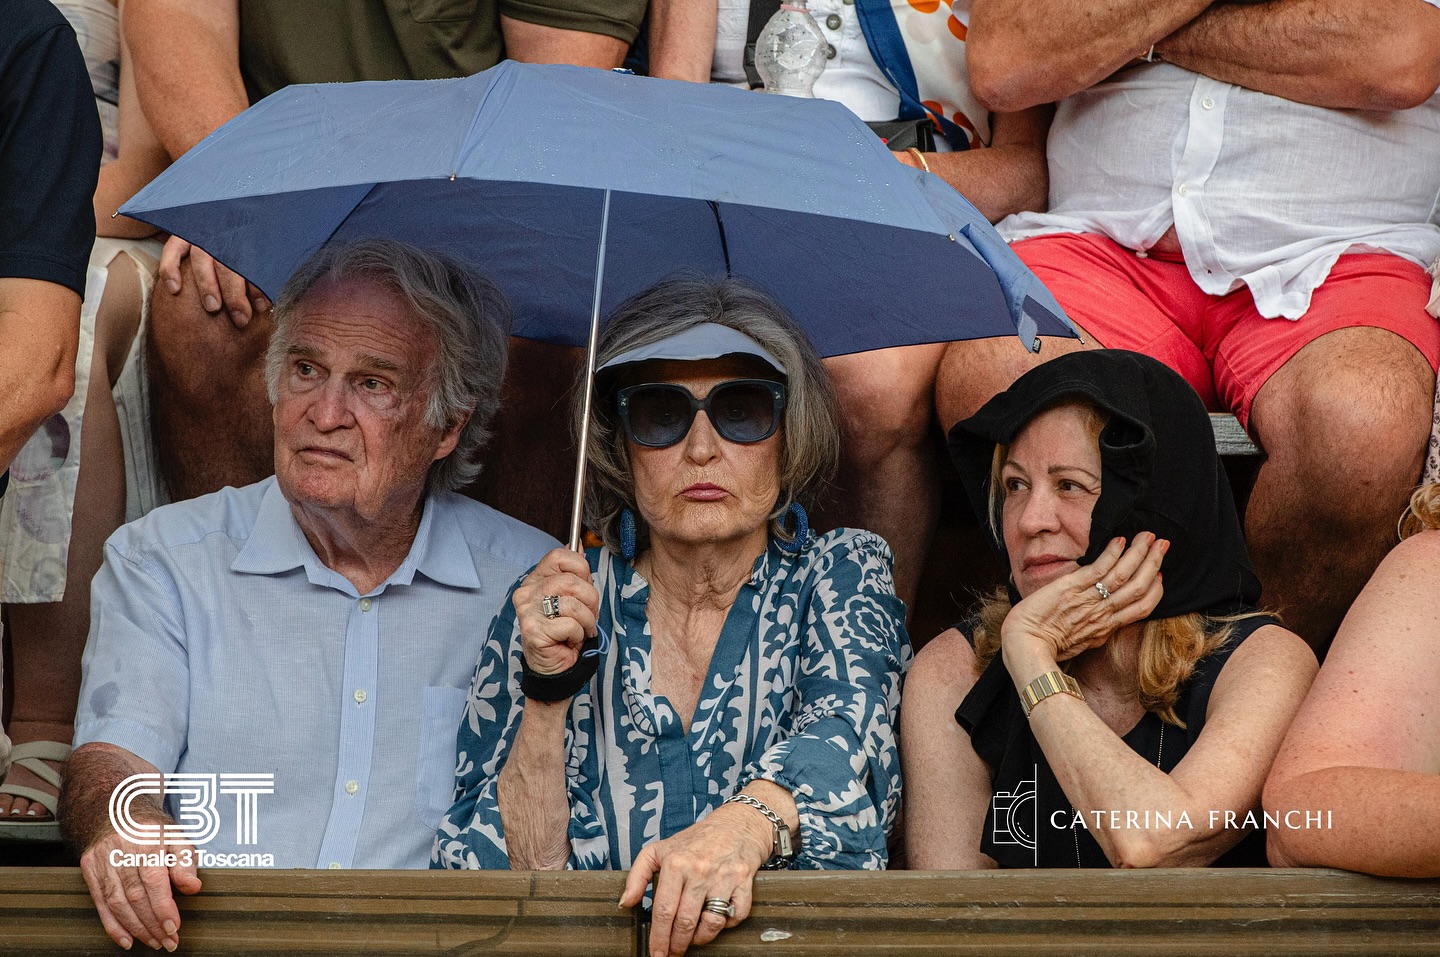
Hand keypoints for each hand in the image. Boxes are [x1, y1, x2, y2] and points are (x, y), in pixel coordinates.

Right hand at [79, 829, 200, 951]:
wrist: (115, 810)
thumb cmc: (150, 827)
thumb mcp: (176, 836)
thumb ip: (186, 861)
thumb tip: (193, 886)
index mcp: (146, 838)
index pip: (153, 879)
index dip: (162, 906)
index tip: (173, 926)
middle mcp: (120, 850)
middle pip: (135, 895)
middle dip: (152, 923)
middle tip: (168, 941)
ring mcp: (101, 860)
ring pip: (116, 903)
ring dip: (136, 928)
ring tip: (154, 942)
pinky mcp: (89, 871)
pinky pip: (100, 904)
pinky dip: (113, 926)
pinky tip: (127, 940)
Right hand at [158, 235, 268, 327]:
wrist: (224, 206)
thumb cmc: (249, 236)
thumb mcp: (264, 244)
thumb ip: (265, 267)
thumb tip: (266, 302)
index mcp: (247, 234)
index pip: (253, 263)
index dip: (258, 286)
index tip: (262, 306)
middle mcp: (223, 233)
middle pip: (228, 264)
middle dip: (234, 293)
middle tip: (240, 317)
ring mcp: (200, 233)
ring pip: (202, 258)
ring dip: (207, 285)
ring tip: (213, 308)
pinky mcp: (182, 234)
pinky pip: (173, 250)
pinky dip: (171, 269)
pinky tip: (175, 289)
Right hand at [512, 547, 599, 674]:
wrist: (554, 666)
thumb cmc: (564, 631)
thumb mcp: (573, 597)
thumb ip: (574, 572)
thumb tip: (579, 546)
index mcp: (536, 580)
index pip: (559, 556)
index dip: (581, 568)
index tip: (585, 584)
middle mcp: (527, 592)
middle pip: (571, 581)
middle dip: (590, 600)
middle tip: (588, 615)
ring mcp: (527, 612)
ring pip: (573, 603)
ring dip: (586, 620)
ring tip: (580, 629)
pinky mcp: (533, 631)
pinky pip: (570, 625)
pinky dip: (578, 635)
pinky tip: (570, 640)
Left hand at [618, 803, 770, 956]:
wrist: (736, 824)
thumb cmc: (696, 840)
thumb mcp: (659, 850)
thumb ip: (637, 875)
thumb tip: (625, 902)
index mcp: (676, 863)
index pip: (664, 910)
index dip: (659, 938)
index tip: (656, 953)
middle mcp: (700, 870)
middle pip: (685, 922)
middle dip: (676, 944)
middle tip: (672, 952)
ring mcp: (723, 876)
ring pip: (711, 923)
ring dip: (700, 939)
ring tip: (693, 939)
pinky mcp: (744, 881)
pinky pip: (735, 915)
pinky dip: (726, 925)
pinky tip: (716, 920)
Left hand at [1001, 533, 1167, 666]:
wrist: (1025, 645)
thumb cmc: (1046, 645)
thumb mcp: (1080, 642)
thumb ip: (1095, 628)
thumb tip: (1104, 620)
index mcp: (1106, 627)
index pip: (1143, 607)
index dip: (1156, 590)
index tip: (1160, 575)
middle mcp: (1103, 613)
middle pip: (1139, 587)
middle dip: (1154, 563)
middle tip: (1164, 545)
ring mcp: (1089, 599)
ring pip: (1124, 574)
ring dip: (1139, 552)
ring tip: (1149, 536)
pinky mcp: (1071, 587)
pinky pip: (1099, 568)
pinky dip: (1112, 553)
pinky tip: (1120, 540)